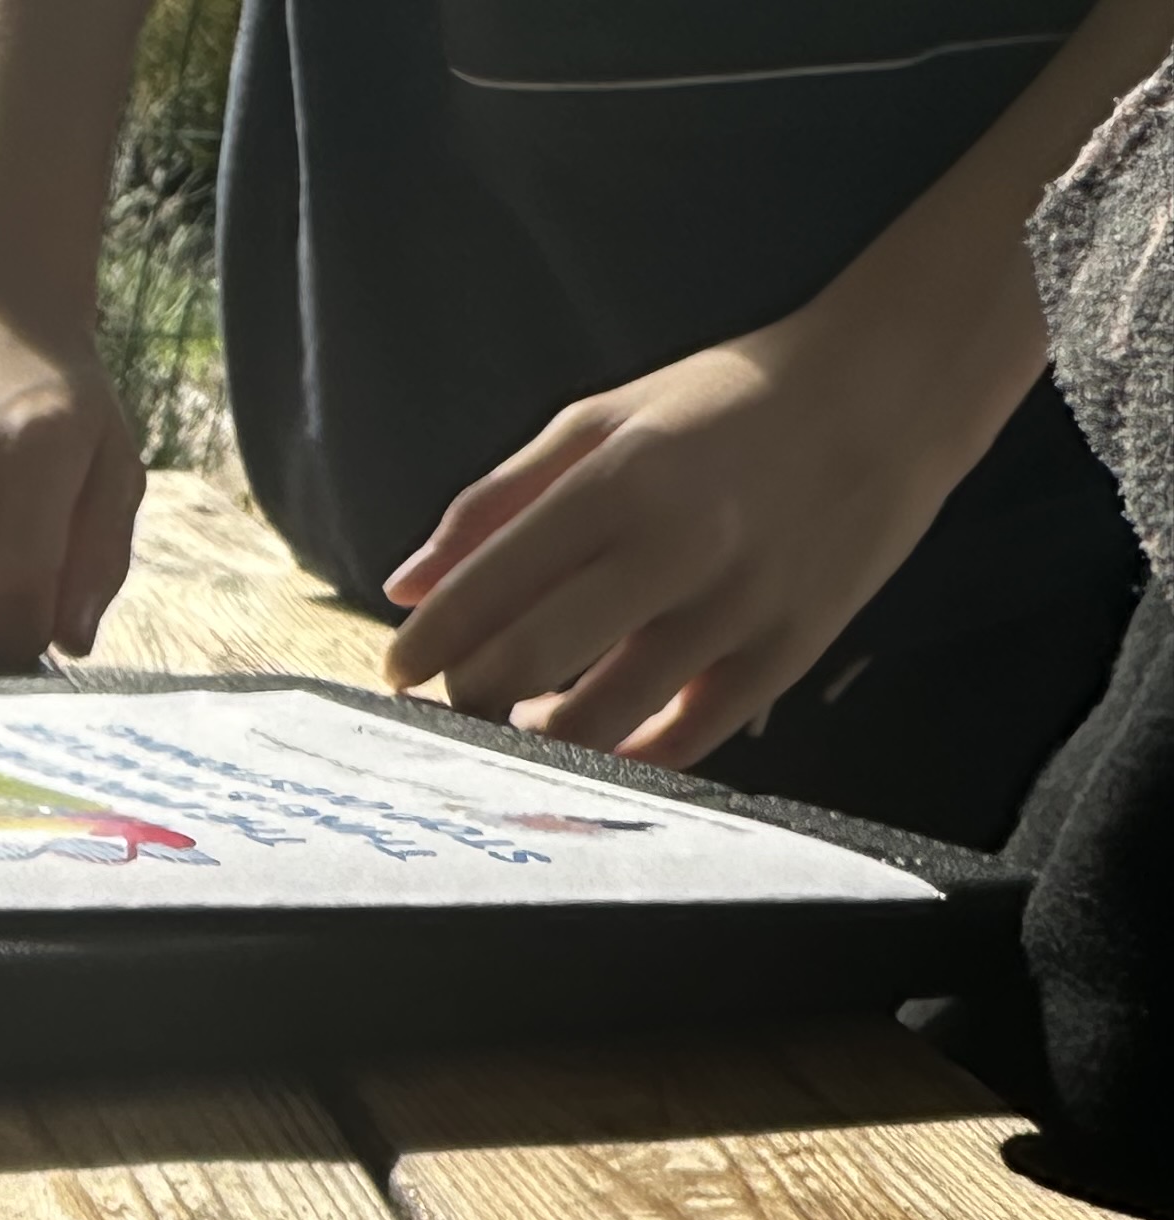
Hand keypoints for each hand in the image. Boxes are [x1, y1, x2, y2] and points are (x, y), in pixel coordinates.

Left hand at [378, 310, 978, 768]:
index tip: (399, 672)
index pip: (484, 594)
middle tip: (447, 706)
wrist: (889, 392)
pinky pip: (682, 745)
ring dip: (534, 743)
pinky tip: (594, 743)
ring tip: (516, 725)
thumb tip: (402, 585)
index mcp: (618, 482)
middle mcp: (676, 547)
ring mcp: (738, 608)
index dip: (424, 650)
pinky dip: (622, 759)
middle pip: (524, 667)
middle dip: (463, 702)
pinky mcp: (787, 655)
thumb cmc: (726, 406)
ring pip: (598, 723)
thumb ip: (494, 502)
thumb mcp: (601, 422)